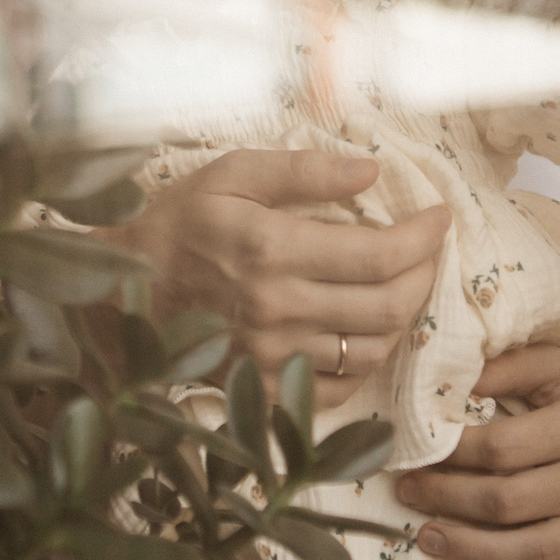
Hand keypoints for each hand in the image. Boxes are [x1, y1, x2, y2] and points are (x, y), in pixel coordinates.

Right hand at [107, 149, 450, 407]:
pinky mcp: (261, 388)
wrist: (118, 292)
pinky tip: (361, 332)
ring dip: (401, 319)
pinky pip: (336, 390)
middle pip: (389, 307)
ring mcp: (271, 357)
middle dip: (426, 276)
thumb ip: (304, 170)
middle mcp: (278, 309)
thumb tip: (372, 169)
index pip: (381, 254)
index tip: (441, 219)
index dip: (426, 237)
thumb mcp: (231, 174)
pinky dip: (363, 364)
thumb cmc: (178, 224)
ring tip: (400, 288)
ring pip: (372, 352)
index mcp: (273, 250)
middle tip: (429, 253)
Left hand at [392, 346, 559, 559]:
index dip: (449, 455)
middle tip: (407, 495)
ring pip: (531, 552)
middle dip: (446, 501)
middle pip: (507, 502)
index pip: (501, 447)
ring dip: (470, 551)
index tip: (413, 454)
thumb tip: (448, 378)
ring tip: (428, 539)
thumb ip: (508, 369)